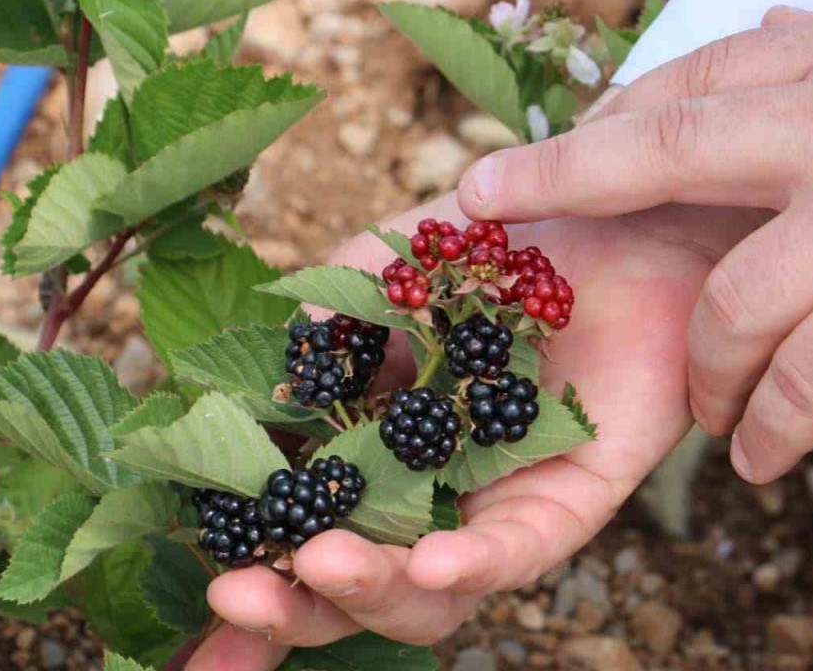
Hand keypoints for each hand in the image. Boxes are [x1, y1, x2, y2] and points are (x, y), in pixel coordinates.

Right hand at [186, 194, 767, 668]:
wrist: (609, 208)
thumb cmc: (495, 248)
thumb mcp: (384, 276)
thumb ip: (324, 333)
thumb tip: (260, 402)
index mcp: (376, 457)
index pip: (304, 536)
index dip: (255, 582)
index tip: (204, 595)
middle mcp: (435, 497)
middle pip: (359, 585)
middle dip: (293, 603)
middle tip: (234, 588)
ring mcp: (501, 503)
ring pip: (435, 589)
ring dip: (371, 588)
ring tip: (320, 563)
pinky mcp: (573, 497)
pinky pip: (525, 549)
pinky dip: (477, 562)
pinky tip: (435, 563)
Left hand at [454, 0, 812, 483]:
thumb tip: (771, 35)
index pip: (698, 85)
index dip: (613, 125)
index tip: (550, 154)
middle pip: (665, 151)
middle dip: (560, 179)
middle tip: (483, 208)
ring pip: (736, 301)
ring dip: (712, 372)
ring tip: (717, 417)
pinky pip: (808, 379)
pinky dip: (774, 427)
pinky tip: (763, 460)